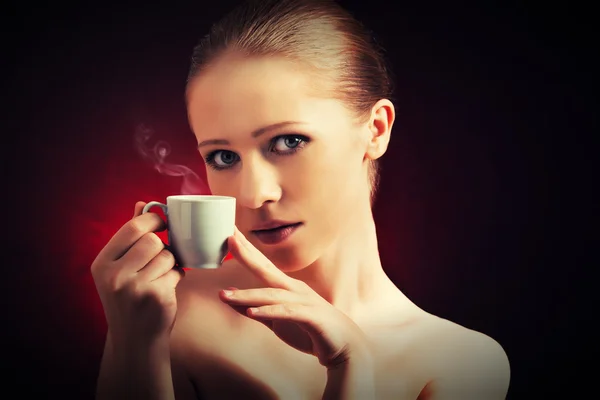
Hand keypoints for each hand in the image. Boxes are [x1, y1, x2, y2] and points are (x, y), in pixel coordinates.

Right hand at [91, 201, 184, 344]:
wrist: (135, 339)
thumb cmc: (129, 298)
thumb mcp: (119, 268)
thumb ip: (130, 236)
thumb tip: (142, 204)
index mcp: (103, 263)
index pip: (133, 228)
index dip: (153, 220)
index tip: (162, 223)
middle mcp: (115, 275)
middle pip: (152, 241)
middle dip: (162, 246)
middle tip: (161, 256)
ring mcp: (135, 287)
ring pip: (167, 256)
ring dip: (170, 263)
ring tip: (161, 275)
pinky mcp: (156, 297)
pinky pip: (176, 272)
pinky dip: (176, 277)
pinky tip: (165, 288)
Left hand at [219, 226, 371, 368]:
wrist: (345, 346)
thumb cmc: (310, 330)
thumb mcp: (276, 320)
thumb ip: (253, 307)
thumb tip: (228, 294)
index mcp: (286, 287)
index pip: (262, 265)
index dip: (246, 250)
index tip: (229, 234)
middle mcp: (294, 290)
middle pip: (266, 270)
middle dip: (247, 254)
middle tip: (229, 238)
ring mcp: (303, 302)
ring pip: (271, 295)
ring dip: (248, 295)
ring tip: (225, 295)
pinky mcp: (311, 317)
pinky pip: (287, 313)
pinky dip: (270, 312)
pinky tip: (253, 313)